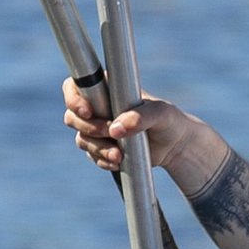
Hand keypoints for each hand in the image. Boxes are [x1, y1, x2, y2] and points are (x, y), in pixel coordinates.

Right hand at [59, 77, 196, 181]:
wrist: (175, 146)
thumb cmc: (168, 120)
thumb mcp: (160, 113)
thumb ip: (140, 117)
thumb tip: (115, 129)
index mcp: (107, 89)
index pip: (75, 87)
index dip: (74, 99)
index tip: (87, 111)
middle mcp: (98, 108)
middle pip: (73, 117)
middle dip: (88, 128)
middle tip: (108, 132)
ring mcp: (98, 129)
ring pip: (82, 139)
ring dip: (98, 149)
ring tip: (119, 155)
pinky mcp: (102, 148)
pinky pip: (92, 156)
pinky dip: (103, 160)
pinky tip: (119, 161)